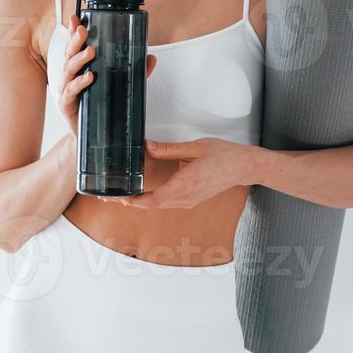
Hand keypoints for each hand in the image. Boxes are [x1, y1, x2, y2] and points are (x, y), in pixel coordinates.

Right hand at [58, 13, 156, 142]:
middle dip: (75, 41)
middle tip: (83, 30)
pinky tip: (89, 78)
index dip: (74, 31)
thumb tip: (151, 58)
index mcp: (79, 67)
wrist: (94, 137)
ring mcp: (66, 90)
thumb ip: (134, 71)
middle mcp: (69, 76)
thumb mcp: (119, 86)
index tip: (76, 18)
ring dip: (78, 59)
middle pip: (69, 54)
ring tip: (90, 51)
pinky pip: (71, 92)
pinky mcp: (67, 105)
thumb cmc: (101, 107)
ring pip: (68, 70)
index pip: (75, 46)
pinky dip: (79, 83)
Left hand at [107, 138, 255, 210]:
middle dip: (130, 202)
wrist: (244, 167)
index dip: (134, 202)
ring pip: (159, 206)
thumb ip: (169, 149)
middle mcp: (186, 198)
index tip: (119, 197)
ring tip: (121, 195)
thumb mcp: (195, 147)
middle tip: (109, 197)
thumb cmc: (225, 156)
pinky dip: (152, 200)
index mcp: (186, 185)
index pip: (154, 201)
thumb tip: (148, 147)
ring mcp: (189, 201)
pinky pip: (167, 203)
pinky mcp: (191, 200)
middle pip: (152, 206)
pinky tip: (142, 194)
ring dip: (140, 203)